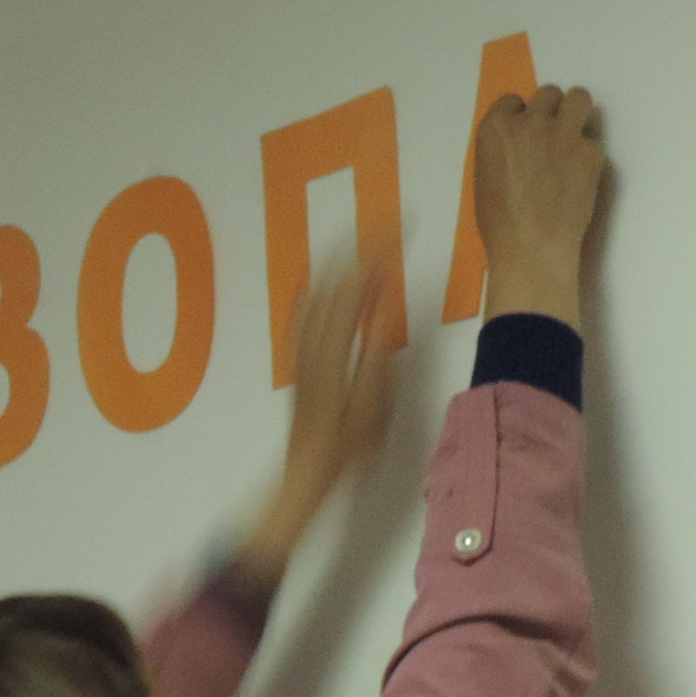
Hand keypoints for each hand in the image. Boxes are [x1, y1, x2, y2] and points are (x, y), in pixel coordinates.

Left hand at [229, 256, 397, 593]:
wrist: (304, 473)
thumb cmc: (344, 450)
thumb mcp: (372, 406)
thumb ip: (376, 353)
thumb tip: (383, 308)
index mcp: (333, 352)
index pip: (355, 290)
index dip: (377, 256)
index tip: (398, 232)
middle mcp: (311, 344)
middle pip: (332, 282)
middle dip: (359, 247)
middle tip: (385, 223)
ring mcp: (300, 350)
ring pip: (315, 291)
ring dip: (337, 259)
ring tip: (357, 234)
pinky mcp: (297, 358)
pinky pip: (302, 309)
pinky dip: (316, 284)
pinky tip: (322, 274)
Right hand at [474, 82, 607, 327]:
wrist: (532, 248)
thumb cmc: (499, 224)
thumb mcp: (486, 178)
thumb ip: (503, 150)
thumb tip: (519, 147)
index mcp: (496, 129)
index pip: (513, 101)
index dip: (521, 116)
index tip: (525, 133)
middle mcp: (530, 122)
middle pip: (548, 94)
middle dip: (551, 111)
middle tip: (553, 136)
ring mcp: (564, 134)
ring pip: (579, 98)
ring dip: (577, 113)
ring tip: (574, 137)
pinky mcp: (591, 152)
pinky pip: (594, 143)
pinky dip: (589, 158)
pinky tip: (582, 179)